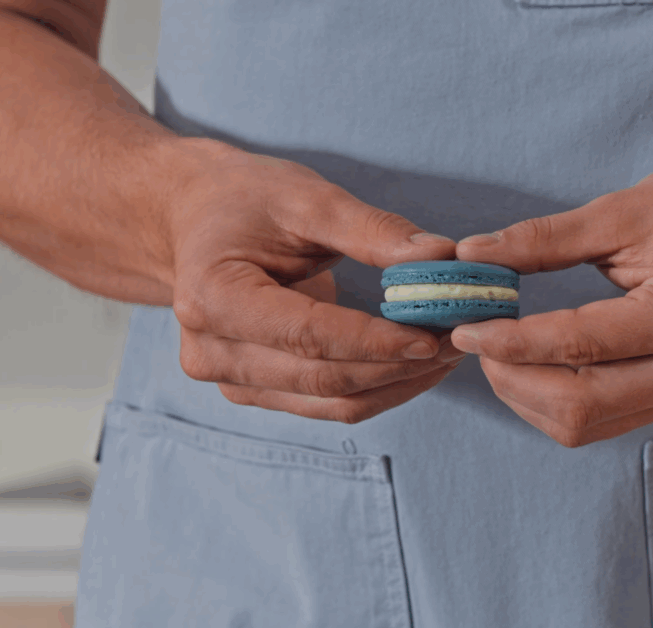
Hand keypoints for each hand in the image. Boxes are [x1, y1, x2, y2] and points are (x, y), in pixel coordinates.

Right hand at [167, 142, 468, 423]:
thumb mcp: (305, 197)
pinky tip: (416, 362)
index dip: (375, 341)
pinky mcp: (254, 391)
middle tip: (460, 338)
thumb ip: (372, 230)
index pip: (308, 335)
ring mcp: (230, 379)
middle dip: (399, 365)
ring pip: (331, 403)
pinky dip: (378, 387)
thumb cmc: (244, 200)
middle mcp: (212, 351)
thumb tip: (440, 257)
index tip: (433, 336)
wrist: (192, 219)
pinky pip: (327, 405)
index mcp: (212, 296)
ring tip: (449, 351)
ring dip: (398, 384)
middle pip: (323, 378)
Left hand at [452, 150, 652, 446]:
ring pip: (584, 426)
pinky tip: (534, 364)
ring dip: (528, 397)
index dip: (510, 341)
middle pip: (576, 406)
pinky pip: (602, 422)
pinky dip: (555, 402)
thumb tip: (475, 254)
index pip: (577, 345)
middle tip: (477, 338)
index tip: (464, 326)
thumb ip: (547, 238)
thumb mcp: (628, 208)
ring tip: (500, 350)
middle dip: (511, 378)